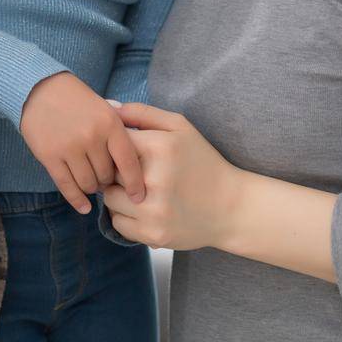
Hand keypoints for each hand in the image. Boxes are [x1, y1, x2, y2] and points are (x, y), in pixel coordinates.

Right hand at [19, 72, 145, 213]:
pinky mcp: (50, 156)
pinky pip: (67, 186)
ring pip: (88, 183)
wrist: (40, 89)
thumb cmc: (77, 100)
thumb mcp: (104, 108)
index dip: (135, 183)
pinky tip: (84, 207)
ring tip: (91, 182)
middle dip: (108, 181)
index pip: (128, 162)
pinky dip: (76, 200)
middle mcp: (92, 137)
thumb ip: (119, 132)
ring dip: (91, 187)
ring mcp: (70, 147)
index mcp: (110, 123)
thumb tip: (137, 161)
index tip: (138, 197)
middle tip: (105, 179)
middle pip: (107, 176)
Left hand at [102, 101, 243, 249]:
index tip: (128, 153)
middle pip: (108, 170)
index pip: (114, 142)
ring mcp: (155, 210)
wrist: (232, 208)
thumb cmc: (203, 162)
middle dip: (116, 171)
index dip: (117, 147)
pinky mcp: (154, 234)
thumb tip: (109, 107)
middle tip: (133, 173)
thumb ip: (143, 113)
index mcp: (161, 147)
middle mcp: (156, 179)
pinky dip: (125, 216)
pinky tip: (142, 210)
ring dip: (117, 195)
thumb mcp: (180, 128)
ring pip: (108, 199)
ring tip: (137, 192)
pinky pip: (117, 223)